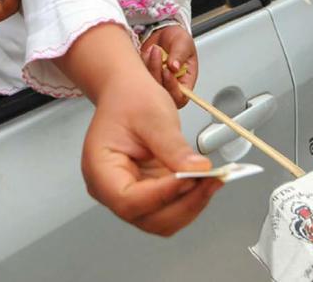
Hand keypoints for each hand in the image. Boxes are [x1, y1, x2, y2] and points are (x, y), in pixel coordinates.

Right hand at [82, 65, 222, 235]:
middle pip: (147, 217)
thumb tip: (197, 170)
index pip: (128, 199)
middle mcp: (111, 188)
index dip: (161, 194)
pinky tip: (206, 180)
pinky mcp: (149, 192)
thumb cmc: (129, 99)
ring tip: (213, 179)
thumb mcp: (153, 116)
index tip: (190, 178)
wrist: (126, 92)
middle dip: (183, 203)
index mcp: (100, 169)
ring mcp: (131, 193)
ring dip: (191, 204)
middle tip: (211, 180)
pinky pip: (171, 207)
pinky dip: (191, 198)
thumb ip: (173, 146)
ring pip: (162, 219)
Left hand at [141, 25, 197, 108]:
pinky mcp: (142, 78)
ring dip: (149, 66)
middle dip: (156, 73)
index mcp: (184, 82)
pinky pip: (137, 77)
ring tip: (154, 49)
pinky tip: (146, 52)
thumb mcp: (183, 42)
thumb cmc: (176, 39)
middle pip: (161, 94)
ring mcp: (155, 83)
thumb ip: (180, 55)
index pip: (180, 96)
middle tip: (157, 53)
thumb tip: (174, 67)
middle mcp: (170, 86)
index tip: (167, 71)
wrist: (162, 31)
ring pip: (147, 86)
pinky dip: (141, 64)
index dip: (172, 87)